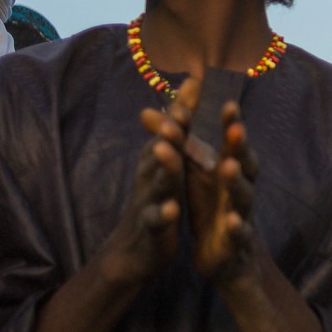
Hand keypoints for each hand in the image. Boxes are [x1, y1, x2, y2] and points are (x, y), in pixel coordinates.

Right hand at [101, 105, 186, 285]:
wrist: (135, 250)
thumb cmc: (157, 198)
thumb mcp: (167, 162)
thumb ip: (178, 127)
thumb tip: (188, 87)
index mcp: (160, 160)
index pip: (171, 129)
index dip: (181, 108)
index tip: (195, 81)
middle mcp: (152, 175)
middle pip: (160, 149)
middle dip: (169, 130)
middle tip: (180, 111)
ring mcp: (150, 201)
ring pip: (156, 181)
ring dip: (163, 166)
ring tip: (167, 150)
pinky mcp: (152, 229)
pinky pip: (157, 220)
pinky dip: (164, 214)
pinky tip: (173, 209)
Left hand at [181, 96, 262, 285]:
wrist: (224, 253)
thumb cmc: (209, 204)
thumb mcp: (189, 172)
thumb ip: (174, 144)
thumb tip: (145, 112)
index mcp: (228, 169)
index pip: (230, 143)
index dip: (231, 125)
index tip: (227, 103)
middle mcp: (239, 186)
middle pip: (244, 163)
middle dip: (239, 147)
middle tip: (234, 129)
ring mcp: (240, 212)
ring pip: (243, 195)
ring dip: (237, 181)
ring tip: (229, 167)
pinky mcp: (235, 240)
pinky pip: (239, 232)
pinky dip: (237, 225)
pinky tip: (232, 220)